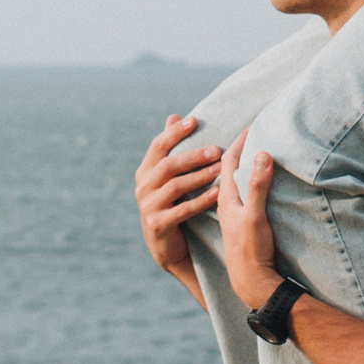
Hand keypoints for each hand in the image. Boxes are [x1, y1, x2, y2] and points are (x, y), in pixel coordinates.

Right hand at [135, 117, 221, 280]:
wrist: (166, 247)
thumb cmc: (172, 204)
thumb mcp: (168, 178)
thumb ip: (171, 150)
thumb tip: (174, 116)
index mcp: (145, 172)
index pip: (157, 146)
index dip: (174, 133)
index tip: (194, 120)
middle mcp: (142, 187)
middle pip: (168, 165)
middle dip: (193, 156)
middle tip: (216, 150)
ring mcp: (148, 207)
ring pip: (175, 186)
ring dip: (199, 176)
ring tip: (220, 170)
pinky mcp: (158, 224)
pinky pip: (182, 210)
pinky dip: (200, 201)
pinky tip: (217, 194)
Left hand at [216, 130, 281, 306]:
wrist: (251, 282)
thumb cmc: (251, 250)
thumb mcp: (255, 216)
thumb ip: (257, 185)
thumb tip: (261, 153)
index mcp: (226, 198)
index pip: (228, 161)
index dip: (240, 140)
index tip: (250, 124)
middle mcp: (226, 203)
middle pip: (228, 169)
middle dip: (238, 148)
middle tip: (249, 130)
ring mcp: (233, 214)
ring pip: (233, 181)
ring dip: (241, 164)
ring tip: (251, 151)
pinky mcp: (242, 223)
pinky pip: (241, 194)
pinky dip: (246, 181)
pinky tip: (253, 182)